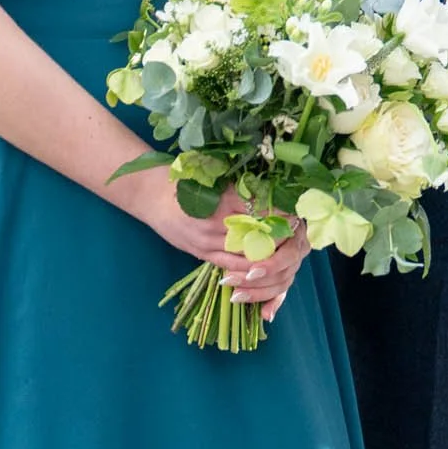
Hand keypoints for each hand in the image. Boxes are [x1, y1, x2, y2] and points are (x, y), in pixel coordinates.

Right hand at [118, 175, 307, 322]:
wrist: (152, 196)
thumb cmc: (185, 182)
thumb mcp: (214, 180)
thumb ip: (240, 190)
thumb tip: (271, 195)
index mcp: (223, 201)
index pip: (260, 211)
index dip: (279, 214)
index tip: (295, 213)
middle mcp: (217, 224)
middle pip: (256, 235)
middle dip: (277, 237)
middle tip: (295, 235)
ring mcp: (208, 241)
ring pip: (244, 254)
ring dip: (265, 255)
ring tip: (284, 252)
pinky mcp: (201, 253)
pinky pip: (228, 265)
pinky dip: (245, 268)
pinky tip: (259, 268)